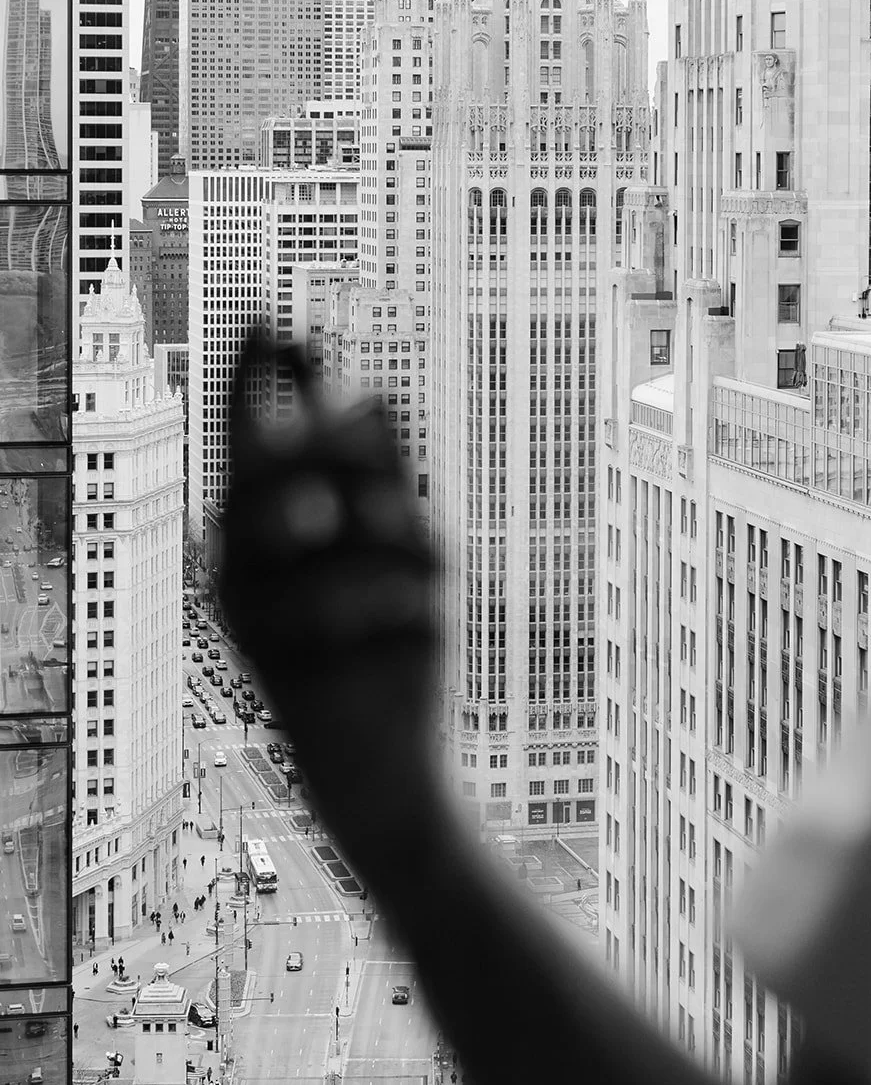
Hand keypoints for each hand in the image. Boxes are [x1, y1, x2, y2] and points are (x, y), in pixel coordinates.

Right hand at [219, 337, 439, 867]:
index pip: (249, 440)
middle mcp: (236, 564)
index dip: (256, 380)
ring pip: (328, 524)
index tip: (271, 321)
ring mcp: (248, 609)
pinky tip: (417, 635)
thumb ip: (382, 480)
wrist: (382, 764)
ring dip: (395, 544)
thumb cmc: (387, 652)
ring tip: (420, 579)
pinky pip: (358, 594)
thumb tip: (372, 398)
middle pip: (276, 465)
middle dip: (343, 458)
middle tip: (399, 474)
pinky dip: (408, 608)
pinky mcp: (275, 655)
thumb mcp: (401, 554)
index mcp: (262, 535)